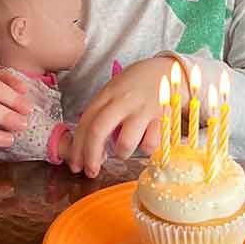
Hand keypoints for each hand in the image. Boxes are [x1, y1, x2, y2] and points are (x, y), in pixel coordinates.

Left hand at [66, 57, 167, 177]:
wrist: (169, 70)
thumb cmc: (137, 86)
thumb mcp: (116, 92)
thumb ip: (103, 115)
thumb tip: (93, 150)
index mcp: (107, 94)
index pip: (85, 122)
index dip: (77, 147)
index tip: (75, 164)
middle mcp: (122, 100)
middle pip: (98, 131)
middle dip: (91, 157)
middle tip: (90, 172)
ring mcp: (142, 109)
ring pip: (125, 143)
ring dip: (121, 154)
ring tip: (123, 151)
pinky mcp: (162, 118)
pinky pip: (150, 144)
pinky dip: (146, 149)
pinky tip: (146, 141)